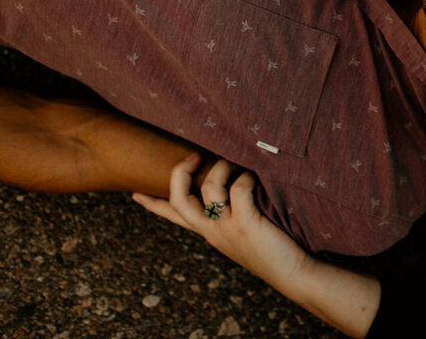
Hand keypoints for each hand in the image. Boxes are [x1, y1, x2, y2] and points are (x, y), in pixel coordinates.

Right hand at [133, 154, 308, 284]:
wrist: (291, 271)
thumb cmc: (272, 246)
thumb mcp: (241, 230)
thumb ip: (230, 212)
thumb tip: (231, 181)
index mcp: (208, 231)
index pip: (173, 216)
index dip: (152, 204)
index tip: (134, 194)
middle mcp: (211, 230)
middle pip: (178, 200)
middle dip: (180, 173)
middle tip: (193, 155)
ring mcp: (226, 227)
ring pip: (209, 187)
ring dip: (223, 168)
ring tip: (240, 165)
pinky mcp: (244, 223)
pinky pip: (239, 189)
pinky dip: (247, 178)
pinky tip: (258, 179)